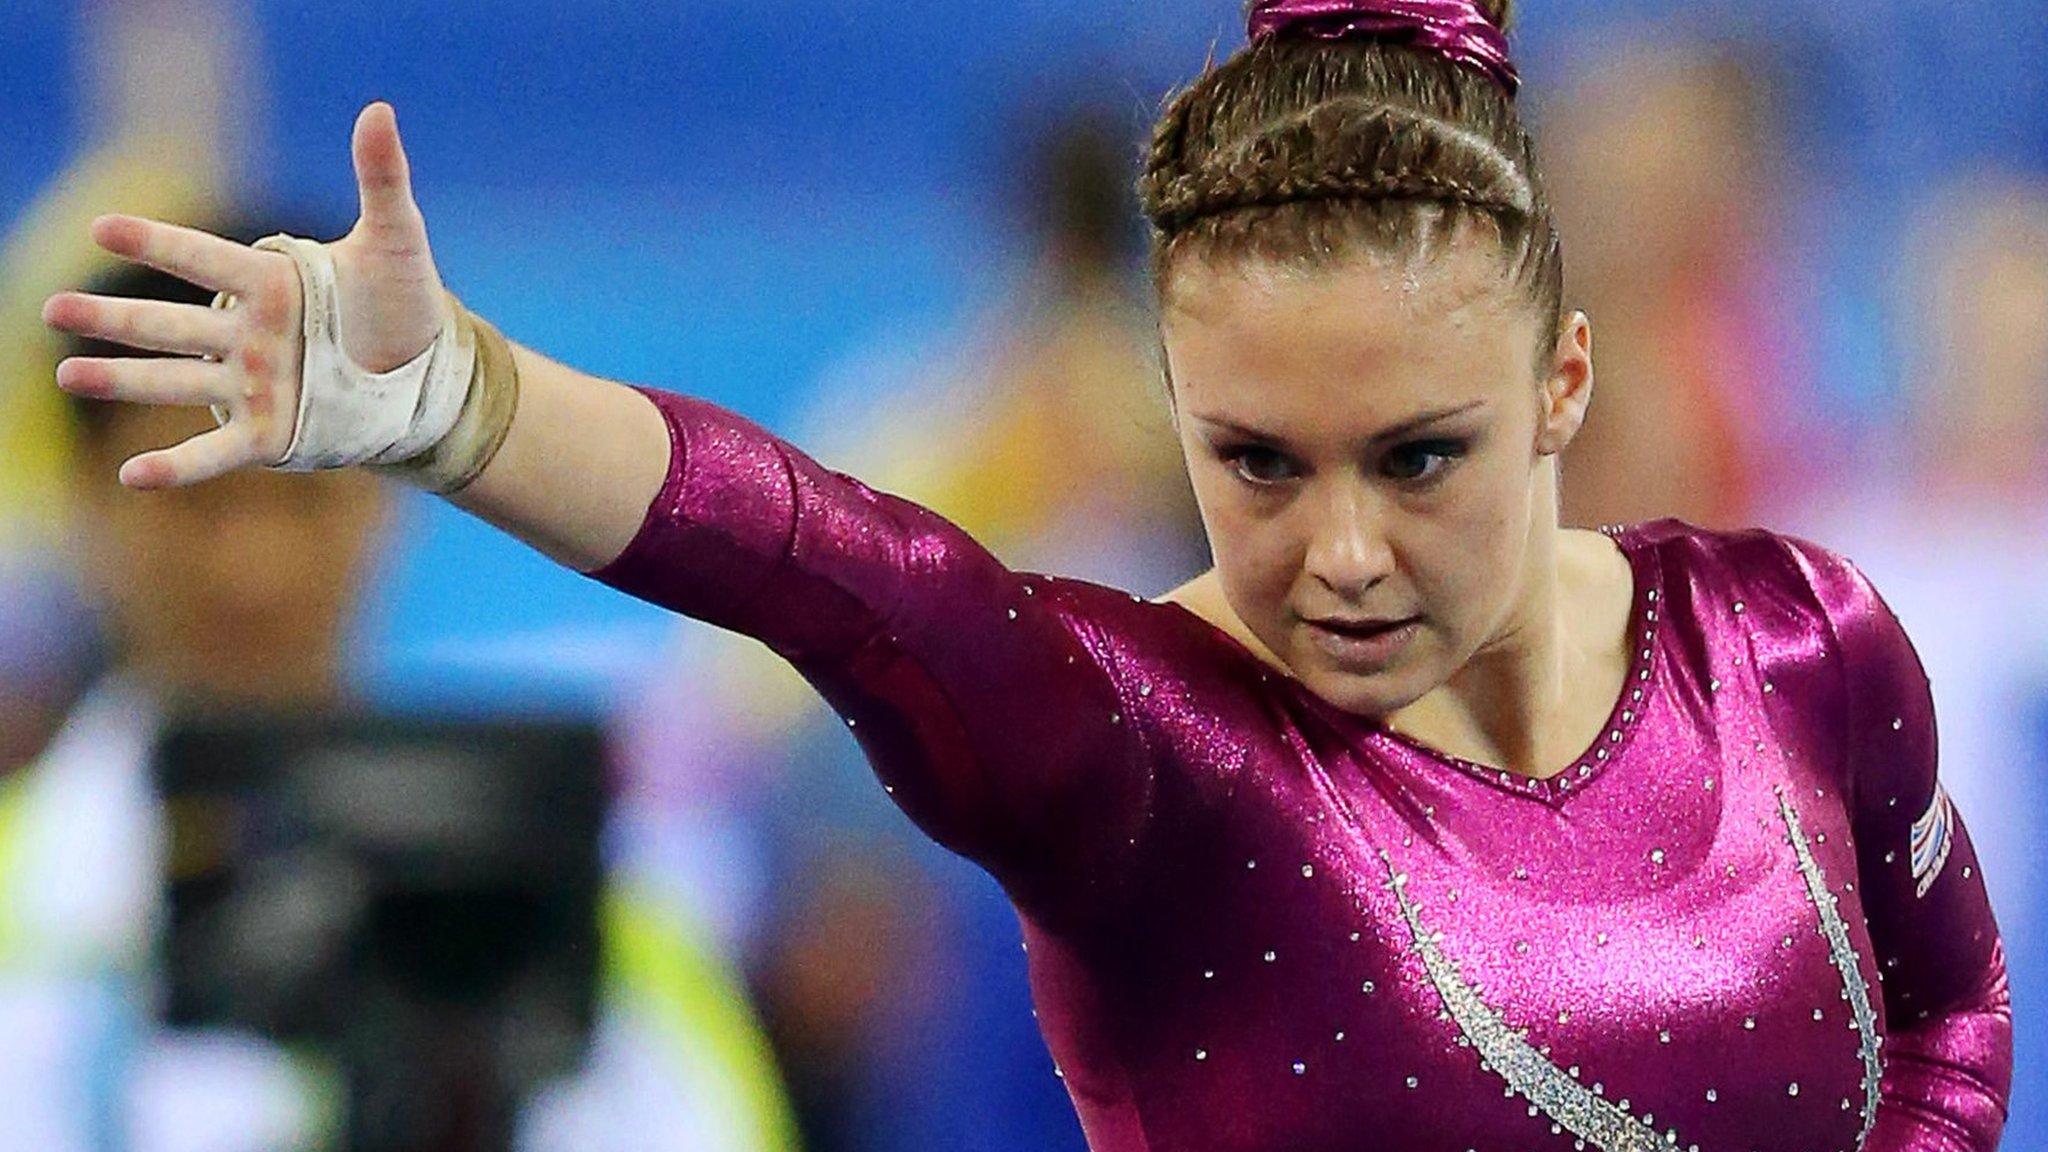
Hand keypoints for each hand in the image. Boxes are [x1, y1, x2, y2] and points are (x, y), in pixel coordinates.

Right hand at [42, 102, 446, 487]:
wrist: (431, 375)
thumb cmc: (407, 302)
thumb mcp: (398, 240)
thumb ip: (380, 179)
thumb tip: (378, 109)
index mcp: (271, 283)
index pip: (204, 260)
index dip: (157, 244)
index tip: (103, 227)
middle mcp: (248, 334)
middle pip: (169, 322)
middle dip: (113, 316)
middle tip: (52, 307)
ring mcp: (252, 385)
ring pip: (175, 380)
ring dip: (121, 380)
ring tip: (65, 375)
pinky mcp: (269, 434)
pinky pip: (213, 451)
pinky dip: (175, 467)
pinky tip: (129, 478)